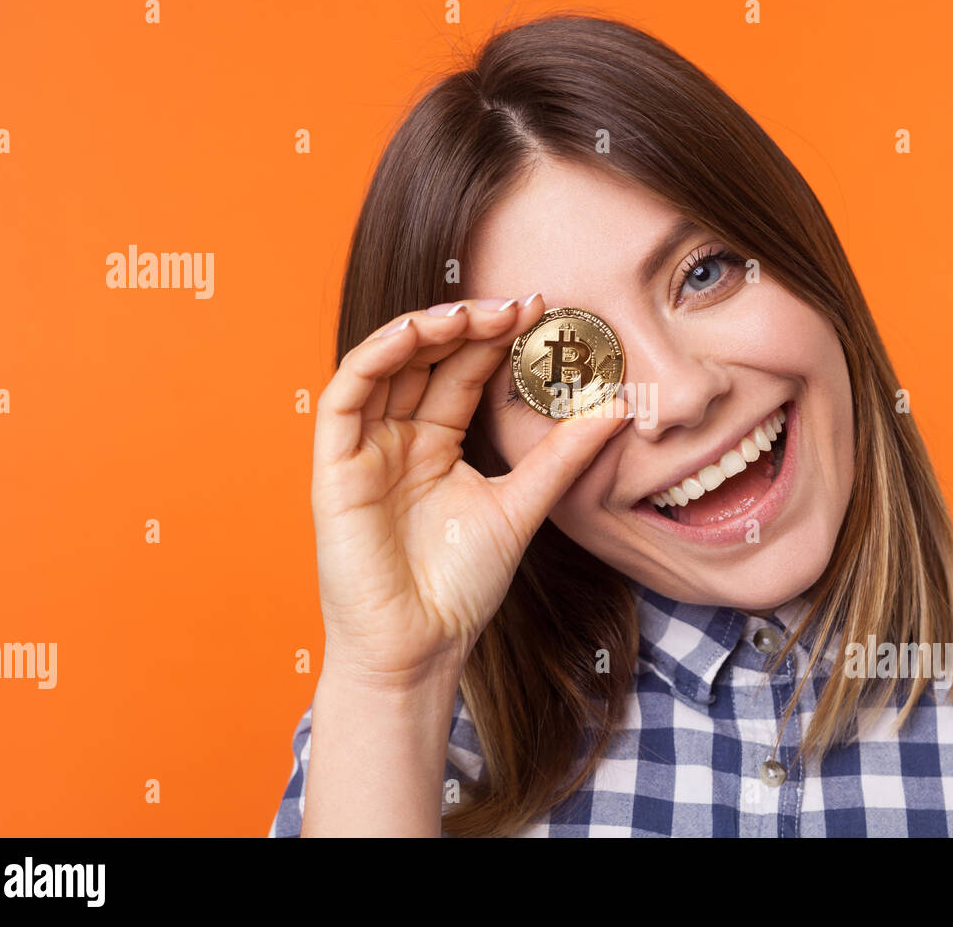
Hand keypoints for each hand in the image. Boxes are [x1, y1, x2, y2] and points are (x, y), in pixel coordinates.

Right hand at [309, 296, 630, 690]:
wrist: (421, 649)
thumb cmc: (461, 588)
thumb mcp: (523, 506)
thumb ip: (563, 455)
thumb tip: (618, 406)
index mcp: (436, 443)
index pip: (463, 372)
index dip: (497, 336)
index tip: (544, 309)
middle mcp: (398, 437)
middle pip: (427, 358)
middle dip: (469, 323)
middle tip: (519, 304)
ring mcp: (364, 449)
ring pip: (385, 364)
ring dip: (425, 328)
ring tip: (476, 312)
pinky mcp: (335, 467)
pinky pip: (346, 395)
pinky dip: (377, 356)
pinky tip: (418, 332)